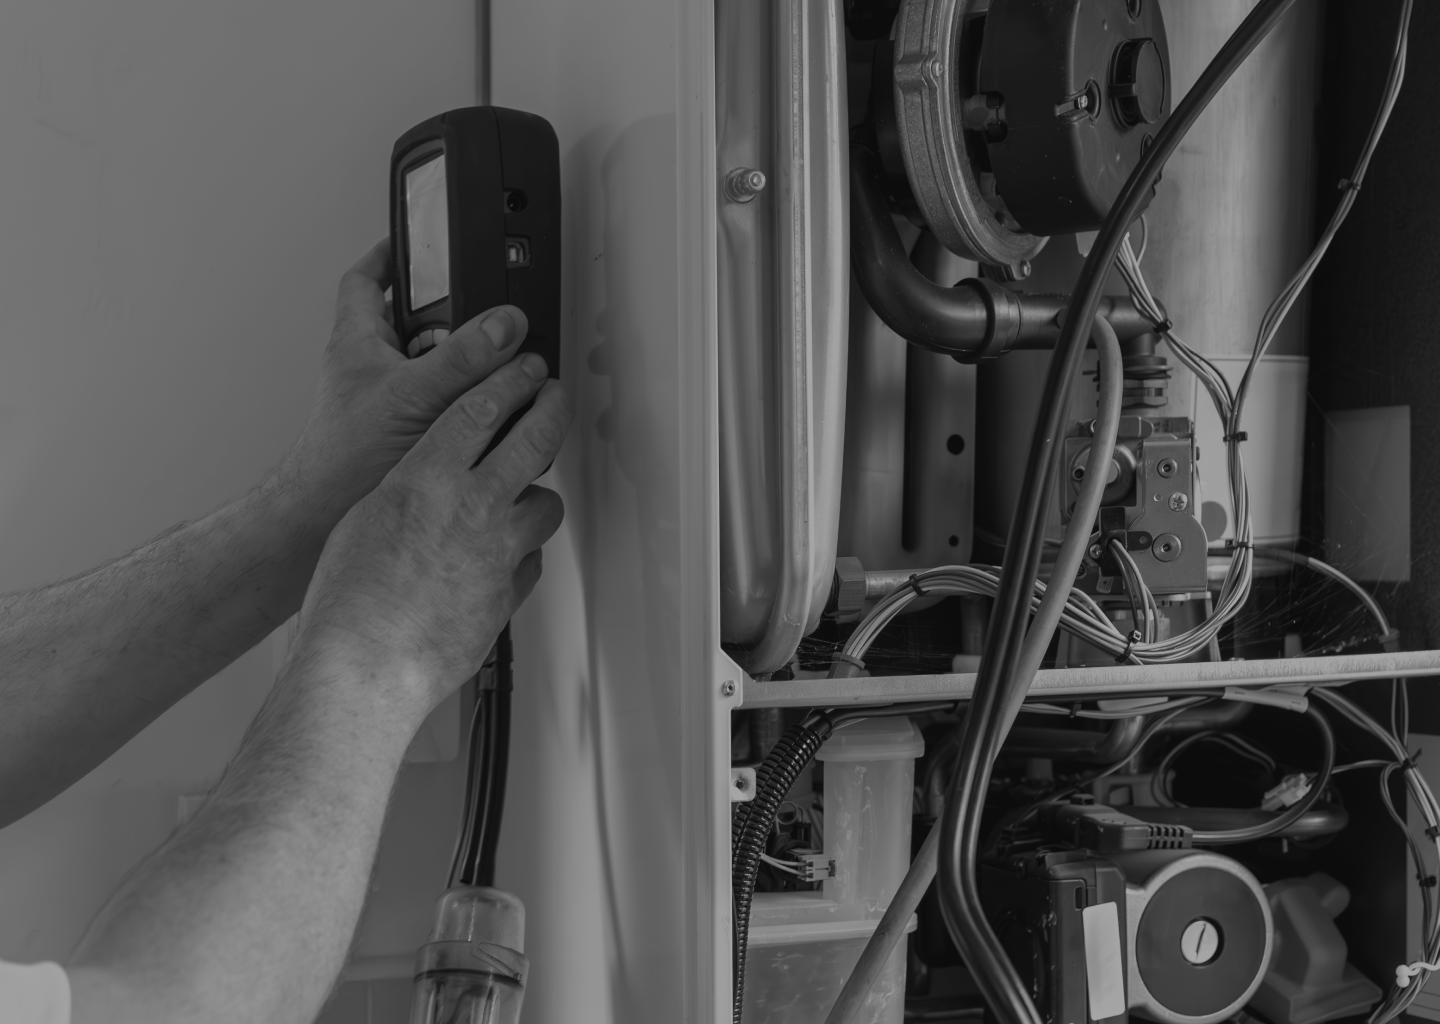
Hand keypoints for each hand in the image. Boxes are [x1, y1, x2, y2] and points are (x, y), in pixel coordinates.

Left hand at [278, 239, 534, 525]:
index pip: (368, 279)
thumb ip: (462, 358)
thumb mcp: (412, 394)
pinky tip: (486, 421)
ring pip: (431, 369)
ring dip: (464, 370)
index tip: (420, 241)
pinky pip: (440, 408)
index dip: (393, 254)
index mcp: (358, 341)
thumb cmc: (341, 459)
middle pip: (414, 323)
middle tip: (485, 316)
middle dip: (452, 319)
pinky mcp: (400, 434)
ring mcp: (384, 403)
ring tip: (497, 372)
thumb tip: (504, 327)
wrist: (325, 518)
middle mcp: (370, 369)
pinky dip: (465, 409)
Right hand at [291, 350, 569, 715]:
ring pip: (547, 504)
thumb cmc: (348, 599)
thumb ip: (409, 488)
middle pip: (534, 439)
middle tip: (554, 396)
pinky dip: (523, 552)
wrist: (364, 664)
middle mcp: (473, 507)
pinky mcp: (509, 594)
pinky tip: (507, 554)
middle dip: (551, 408)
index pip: (482, 407)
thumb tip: (428, 480)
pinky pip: (533, 559)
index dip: (509, 379)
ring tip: (527, 491)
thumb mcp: (366, 517)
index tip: (524, 369)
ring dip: (538, 493)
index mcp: (428, 478)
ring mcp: (499, 552)